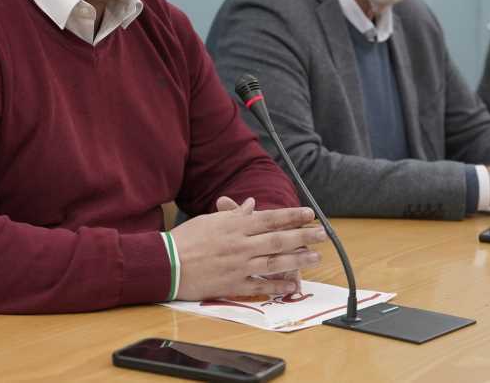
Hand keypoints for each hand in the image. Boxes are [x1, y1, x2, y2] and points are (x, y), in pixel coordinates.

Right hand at [171, 197, 323, 299]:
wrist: (166, 263)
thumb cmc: (186, 239)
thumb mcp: (210, 220)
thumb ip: (234, 214)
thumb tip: (251, 205)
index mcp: (236, 225)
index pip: (271, 218)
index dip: (293, 216)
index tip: (310, 213)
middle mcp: (242, 244)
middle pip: (279, 239)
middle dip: (304, 236)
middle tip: (323, 235)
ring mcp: (239, 266)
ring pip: (275, 261)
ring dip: (298, 260)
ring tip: (315, 258)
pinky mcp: (233, 285)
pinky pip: (260, 286)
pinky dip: (277, 285)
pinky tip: (292, 284)